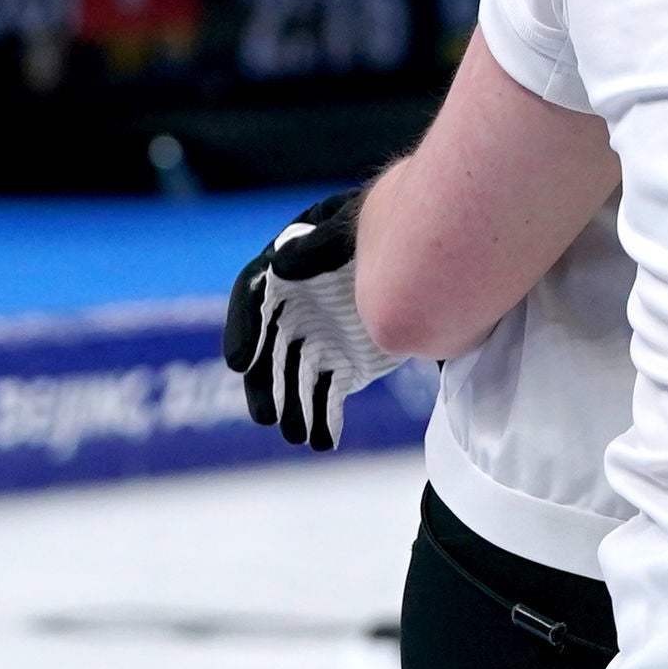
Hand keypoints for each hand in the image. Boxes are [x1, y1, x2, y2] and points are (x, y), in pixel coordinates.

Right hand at [221, 186, 403, 450]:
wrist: (428, 250)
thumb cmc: (384, 228)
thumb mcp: (350, 228)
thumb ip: (318, 246)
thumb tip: (278, 265)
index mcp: (286, 270)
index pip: (252, 299)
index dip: (243, 330)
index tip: (239, 363)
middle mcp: (294, 310)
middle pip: (269, 350)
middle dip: (265, 385)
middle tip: (266, 417)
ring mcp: (318, 340)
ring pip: (295, 378)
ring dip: (293, 408)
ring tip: (297, 436)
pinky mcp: (342, 365)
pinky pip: (327, 394)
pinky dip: (322, 418)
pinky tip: (323, 441)